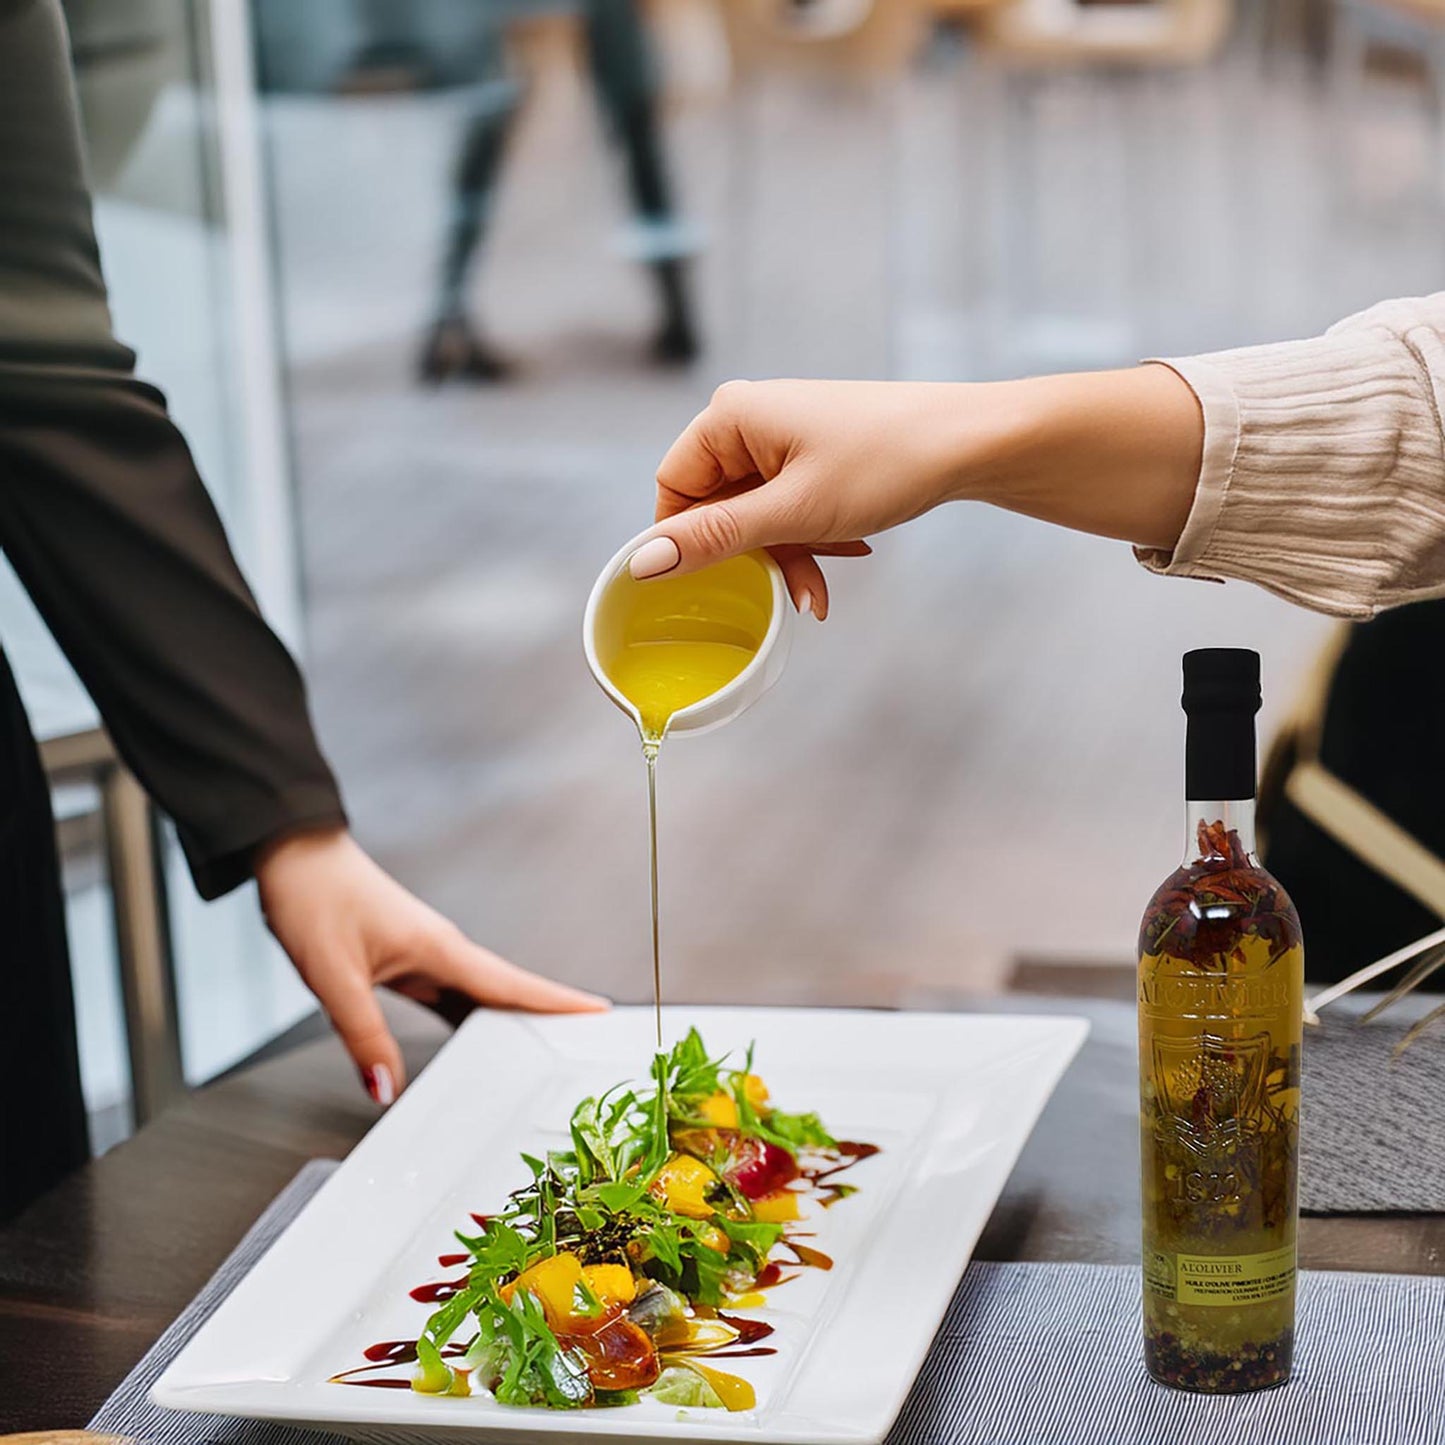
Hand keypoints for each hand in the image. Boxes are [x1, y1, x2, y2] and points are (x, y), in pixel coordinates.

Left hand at [254, 826, 606, 1103]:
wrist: (292, 854)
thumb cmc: (313, 898)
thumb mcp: (333, 975)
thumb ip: (362, 1034)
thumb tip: (385, 1089)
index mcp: (439, 948)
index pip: (511, 983)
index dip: (556, 1001)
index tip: (599, 1012)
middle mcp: (442, 949)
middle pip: (507, 991)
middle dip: (548, 1017)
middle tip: (584, 1047)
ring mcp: (427, 953)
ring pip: (479, 995)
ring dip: (508, 1020)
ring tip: (539, 1056)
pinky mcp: (407, 957)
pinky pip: (450, 995)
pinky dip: (469, 1018)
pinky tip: (471, 1042)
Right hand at [637, 370, 1202, 615]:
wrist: (970, 442)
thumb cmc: (885, 464)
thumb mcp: (792, 514)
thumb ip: (714, 539)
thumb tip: (642, 563)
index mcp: (729, 418)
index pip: (672, 489)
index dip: (685, 543)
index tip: (710, 585)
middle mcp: (749, 419)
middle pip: (716, 506)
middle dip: (755, 558)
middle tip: (794, 593)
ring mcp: (783, 435)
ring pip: (757, 514)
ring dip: (788, 556)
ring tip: (824, 590)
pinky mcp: (813, 451)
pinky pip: (788, 505)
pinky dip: (810, 537)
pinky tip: (848, 554)